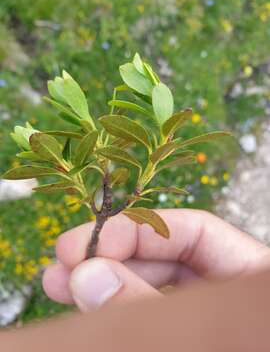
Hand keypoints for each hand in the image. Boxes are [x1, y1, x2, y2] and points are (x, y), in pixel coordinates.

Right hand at [43, 209, 269, 311]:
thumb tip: (88, 274)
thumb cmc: (239, 345)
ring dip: (102, 283)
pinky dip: (116, 308)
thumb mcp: (201, 331)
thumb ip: (148, 302)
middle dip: (109, 257)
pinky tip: (85, 303)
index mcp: (253, 276)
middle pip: (165, 258)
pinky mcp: (187, 331)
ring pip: (149, 287)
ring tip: (56, 282)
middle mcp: (228, 290)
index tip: (90, 240)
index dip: (139, 227)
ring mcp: (206, 314)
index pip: (196, 230)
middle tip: (60, 261)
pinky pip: (148, 313)